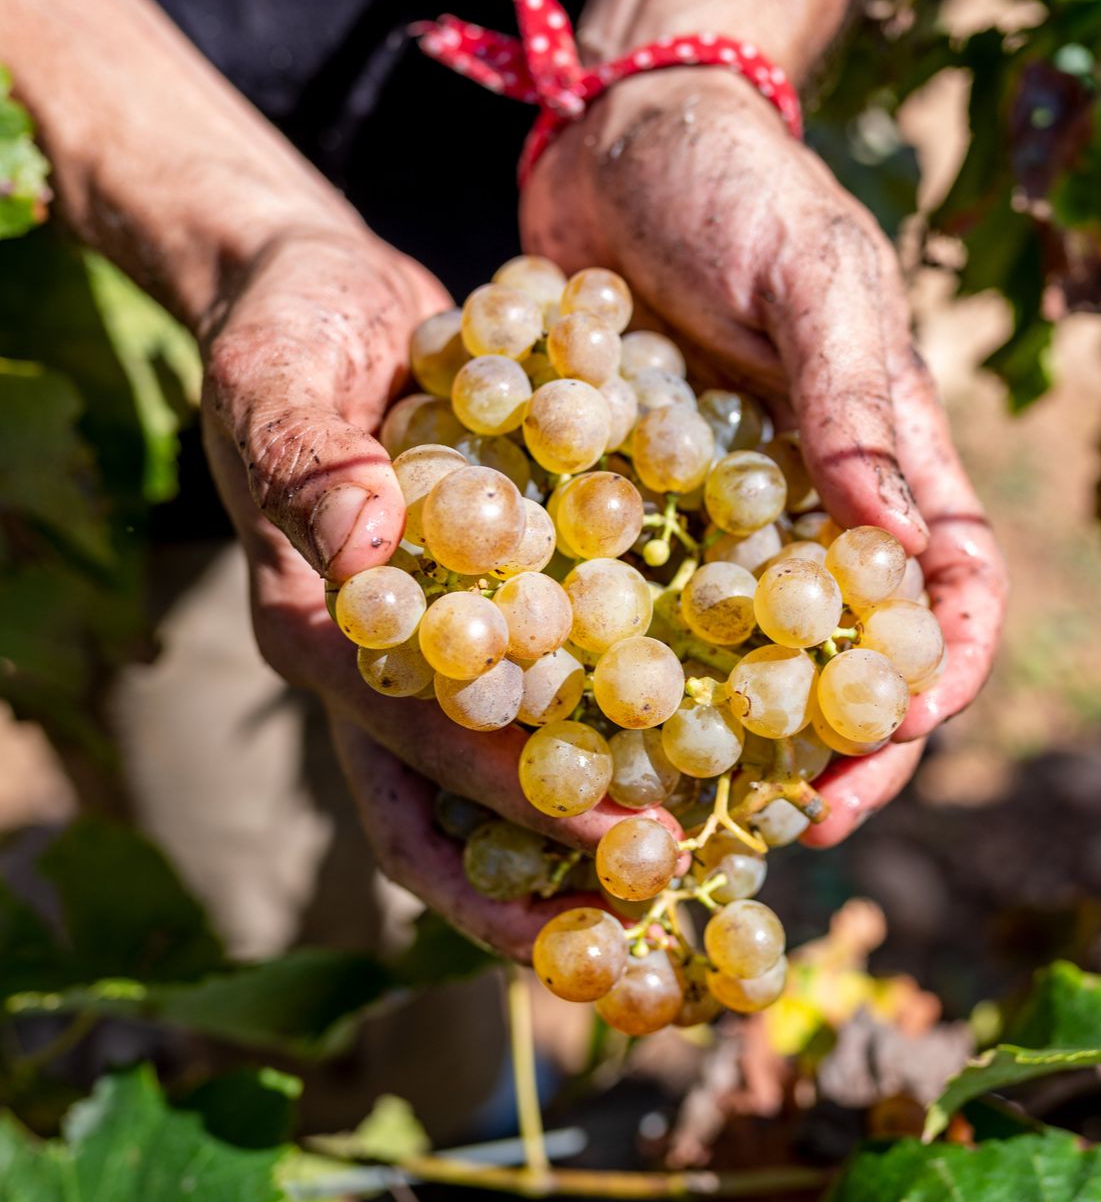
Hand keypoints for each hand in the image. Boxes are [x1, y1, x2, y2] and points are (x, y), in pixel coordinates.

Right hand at [201, 230, 685, 959]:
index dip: (510, 805)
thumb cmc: (286, 328)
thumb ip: (310, 463)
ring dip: (604, 819)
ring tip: (715, 860)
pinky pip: (569, 666)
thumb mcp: (279, 375)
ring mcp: (453, 629)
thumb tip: (367, 552)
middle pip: (464, 805)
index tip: (617, 847)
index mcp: (322, 635)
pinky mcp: (509, 586)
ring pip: (524, 758)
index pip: (412, 753)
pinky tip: (720, 725)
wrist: (325, 290)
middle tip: (672, 911)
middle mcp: (390, 659)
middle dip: (557, 873)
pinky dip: (629, 708)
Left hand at [521, 68, 1006, 843]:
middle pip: (841, 650)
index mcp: (887, 455)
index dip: (939, 675)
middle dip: (826, 744)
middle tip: (782, 825)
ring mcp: (716, 509)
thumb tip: (900, 547)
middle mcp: (810, 501)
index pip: (949, 589)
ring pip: (738, 649)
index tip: (897, 741)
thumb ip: (856, 401)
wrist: (621, 135)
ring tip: (679, 802)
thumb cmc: (739, 187)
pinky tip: (573, 712)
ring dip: (720, 732)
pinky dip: (619, 657)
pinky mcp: (629, 498)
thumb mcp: (813, 278)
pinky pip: (634, 596)